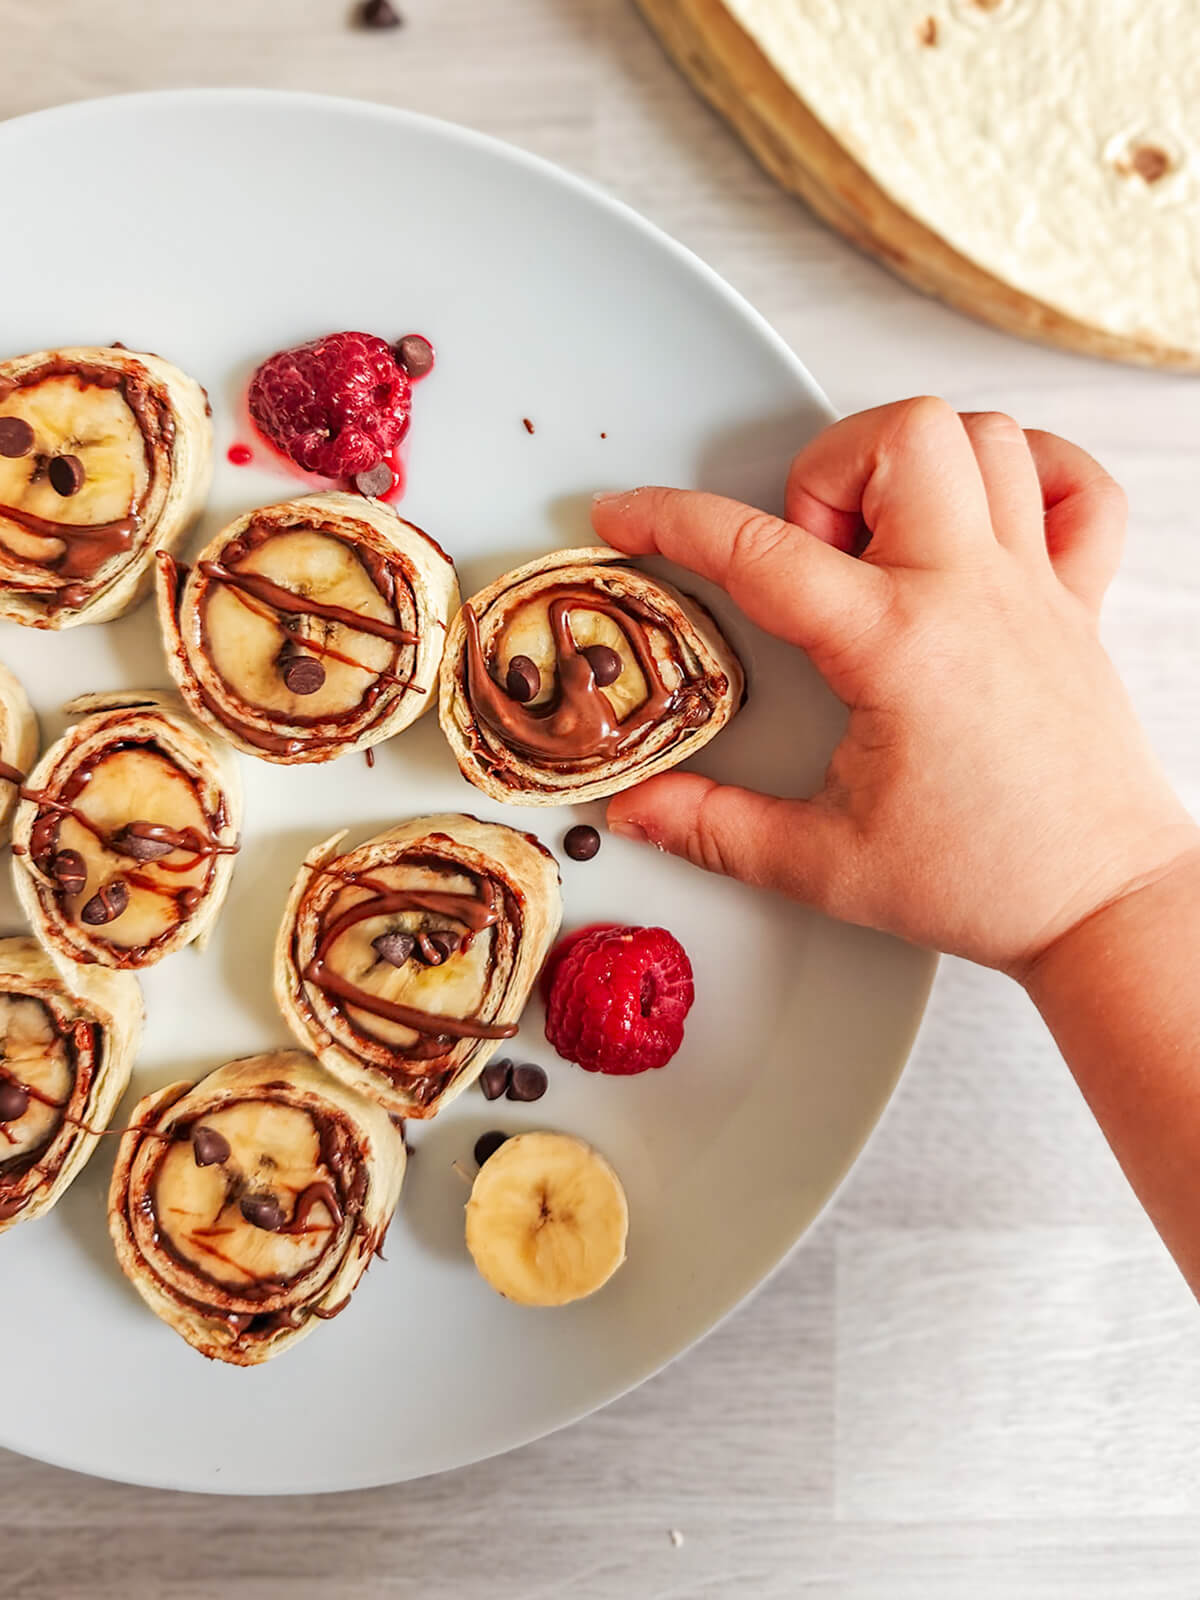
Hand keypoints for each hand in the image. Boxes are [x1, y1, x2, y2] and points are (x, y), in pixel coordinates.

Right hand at [592, 398, 1198, 975]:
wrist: (1102, 903)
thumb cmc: (985, 881)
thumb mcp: (822, 864)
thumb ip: (713, 827)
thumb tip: (638, 807)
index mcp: (896, 646)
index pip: (760, 552)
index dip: (671, 521)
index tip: (626, 516)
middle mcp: (970, 592)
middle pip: (901, 436)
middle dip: (826, 468)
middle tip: (810, 553)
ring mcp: (1034, 586)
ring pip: (985, 439)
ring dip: (914, 465)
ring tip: (881, 540)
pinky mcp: (1081, 602)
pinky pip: (1080, 487)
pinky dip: (1031, 473)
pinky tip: (982, 520)